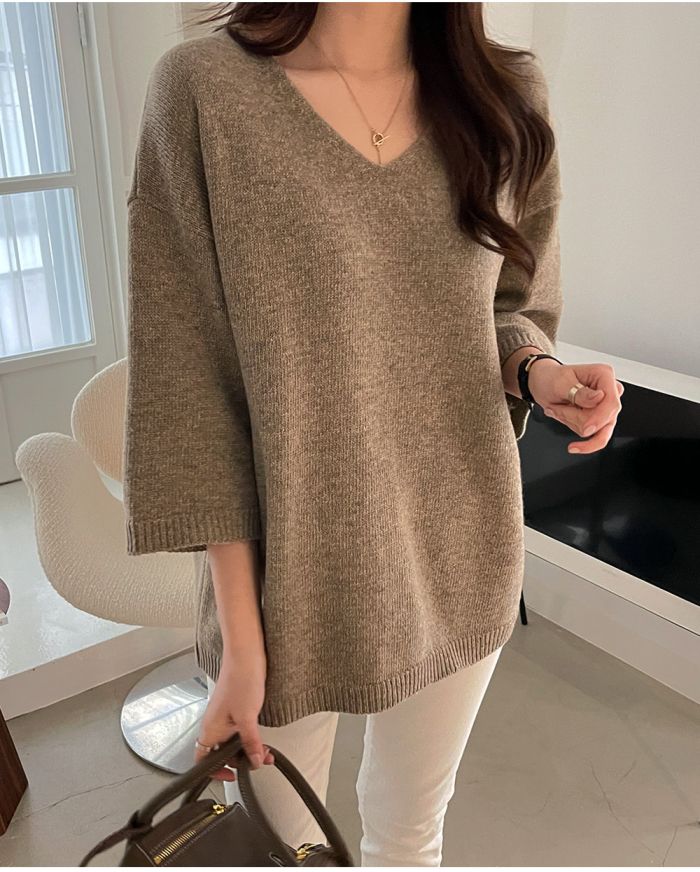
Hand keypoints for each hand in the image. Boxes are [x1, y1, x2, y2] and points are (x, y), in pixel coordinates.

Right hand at [193, 648, 274, 780]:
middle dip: (240, 760)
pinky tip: (261, 735)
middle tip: (257, 761)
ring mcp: (224, 716)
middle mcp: (214, 724)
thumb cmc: (241, 679)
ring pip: (232, 741)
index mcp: (210, 729)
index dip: (216, 772)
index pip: (203, 761)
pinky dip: (249, 736)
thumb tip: (254, 761)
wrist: (246, 655)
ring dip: (247, 748)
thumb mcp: (248, 718)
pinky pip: (238, 729)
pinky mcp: (234, 707)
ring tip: (264, 750)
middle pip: (221, 753)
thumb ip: (251, 743)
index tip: (232, 776)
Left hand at [527, 360, 623, 453]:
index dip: (599, 418)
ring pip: (597, 431)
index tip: (586, 429)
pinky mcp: (601, 420)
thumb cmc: (551, 378)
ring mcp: (606, 408)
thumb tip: (598, 398)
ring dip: (571, 422)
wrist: (543, 384)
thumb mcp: (559, 383)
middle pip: (604, 420)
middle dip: (575, 418)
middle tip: (557, 407)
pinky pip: (593, 436)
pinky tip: (563, 420)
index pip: (612, 403)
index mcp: (604, 376)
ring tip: (558, 408)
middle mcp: (609, 392)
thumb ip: (579, 393)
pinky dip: (574, 430)